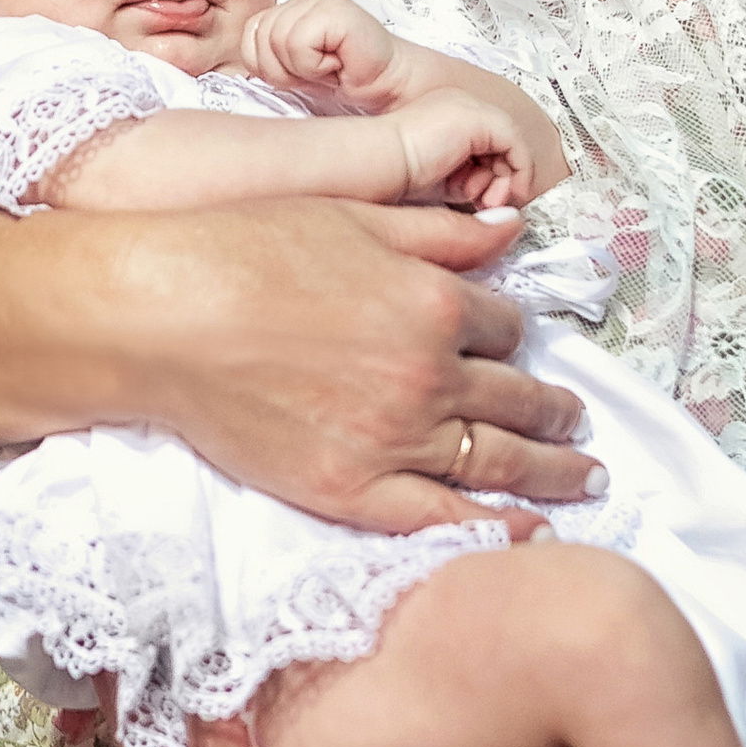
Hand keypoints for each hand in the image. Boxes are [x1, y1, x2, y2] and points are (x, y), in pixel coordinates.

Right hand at [96, 197, 595, 531]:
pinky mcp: (351, 492)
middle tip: (580, 427)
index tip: (518, 350)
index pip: (504, 327)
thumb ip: (439, 232)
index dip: (512, 337)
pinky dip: (497, 527)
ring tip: (583, 478)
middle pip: (518, 399)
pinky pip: (444, 519)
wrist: (163, 316)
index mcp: (433, 301)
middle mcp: (429, 374)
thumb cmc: (243, 249)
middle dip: (556, 413)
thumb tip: (510, 230)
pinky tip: (529, 530)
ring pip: (498, 461)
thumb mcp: (353, 215)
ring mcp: (393, 439)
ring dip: (552, 471)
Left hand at [242, 0, 407, 109]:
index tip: (302, 73)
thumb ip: (264, 62)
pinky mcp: (333, 9)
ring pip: (276, 40)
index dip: (269, 66)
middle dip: (285, 69)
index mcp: (289, 9)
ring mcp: (318, 0)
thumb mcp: (293, 73)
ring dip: (303, 68)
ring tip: (331, 66)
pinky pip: (297, 43)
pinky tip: (339, 63)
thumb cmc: (348, 79)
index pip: (248, 35)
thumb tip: (234, 72)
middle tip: (320, 70)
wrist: (390, 87)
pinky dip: (315, 65)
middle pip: (259, 37)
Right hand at [390, 86, 532, 211]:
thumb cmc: (400, 174)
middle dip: (502, 179)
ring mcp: (471, 108)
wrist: (382, 160)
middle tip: (489, 203)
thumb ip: (469, 182)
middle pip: (503, 142)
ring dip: (507, 178)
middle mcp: (463, 105)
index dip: (493, 175)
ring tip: (487, 201)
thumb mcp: (444, 180)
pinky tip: (505, 192)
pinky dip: (518, 170)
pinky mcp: (479, 118)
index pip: (488, 144)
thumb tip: (493, 200)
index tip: (484, 202)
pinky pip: (515, 143)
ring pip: (512, 143)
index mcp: (450, 116)